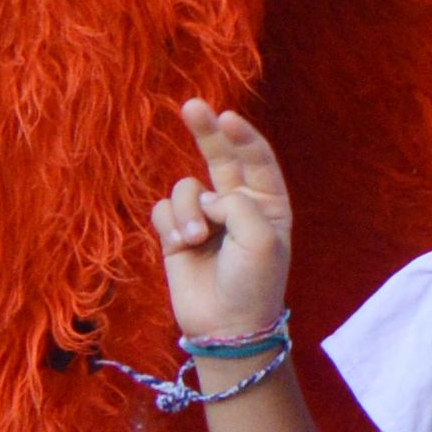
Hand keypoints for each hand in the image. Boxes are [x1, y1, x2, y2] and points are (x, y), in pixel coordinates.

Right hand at [152, 98, 295, 345]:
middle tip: (192, 106)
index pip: (256, 159)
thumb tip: (206, 197)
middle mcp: (236, 205)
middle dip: (205, 131)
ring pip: (186, 188)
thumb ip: (236, 203)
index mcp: (267, 203)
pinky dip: (170, 224)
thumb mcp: (261, 238)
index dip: (242, 136)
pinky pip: (163, 209)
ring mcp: (205, 219)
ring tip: (195, 239)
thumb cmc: (254, 283)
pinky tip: (180, 246)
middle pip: (220, 156)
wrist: (226, 326)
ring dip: (187, 210)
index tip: (227, 118)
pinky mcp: (177, 234)